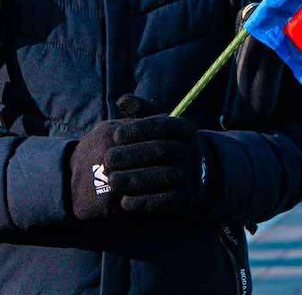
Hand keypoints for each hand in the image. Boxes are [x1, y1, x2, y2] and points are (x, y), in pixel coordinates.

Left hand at [106, 95, 206, 215]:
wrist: (194, 176)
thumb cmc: (166, 145)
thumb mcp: (157, 126)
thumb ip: (141, 112)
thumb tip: (122, 99)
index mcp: (184, 129)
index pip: (162, 126)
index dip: (138, 129)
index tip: (115, 135)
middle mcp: (192, 150)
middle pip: (162, 151)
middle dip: (133, 155)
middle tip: (108, 159)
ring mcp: (191, 175)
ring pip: (164, 175)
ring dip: (136, 179)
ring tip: (113, 181)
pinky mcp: (187, 197)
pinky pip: (167, 200)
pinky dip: (145, 201)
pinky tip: (125, 202)